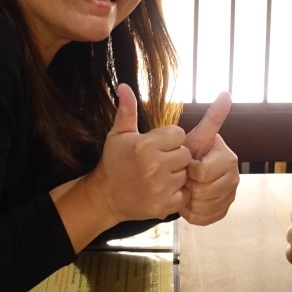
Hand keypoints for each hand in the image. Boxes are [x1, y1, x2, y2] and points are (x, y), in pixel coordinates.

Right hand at [85, 83, 190, 224]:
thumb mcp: (118, 134)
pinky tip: (163, 189)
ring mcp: (160, 187)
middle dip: (175, 156)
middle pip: (185, 154)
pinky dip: (177, 193)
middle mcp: (154, 166)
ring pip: (186, 174)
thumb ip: (127, 110)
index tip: (158, 146)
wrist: (104, 197)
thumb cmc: (113, 162)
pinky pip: (185, 194)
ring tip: (160, 175)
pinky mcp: (164, 205)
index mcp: (146, 145)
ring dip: (177, 175)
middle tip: (160, 161)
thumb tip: (124, 86)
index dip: (170, 139)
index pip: (179, 134)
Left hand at [179, 91, 238, 225]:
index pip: (202, 171)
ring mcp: (230, 196)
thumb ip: (211, 118)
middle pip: (202, 190)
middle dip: (188, 184)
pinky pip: (202, 217)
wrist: (183, 175)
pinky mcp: (222, 212)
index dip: (190, 170)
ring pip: (202, 205)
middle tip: (184, 177)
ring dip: (188, 198)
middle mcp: (234, 177)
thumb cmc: (187, 152)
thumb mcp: (195, 135)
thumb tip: (227, 92)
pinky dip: (191, 212)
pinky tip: (188, 201)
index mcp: (228, 157)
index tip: (187, 164)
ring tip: (186, 188)